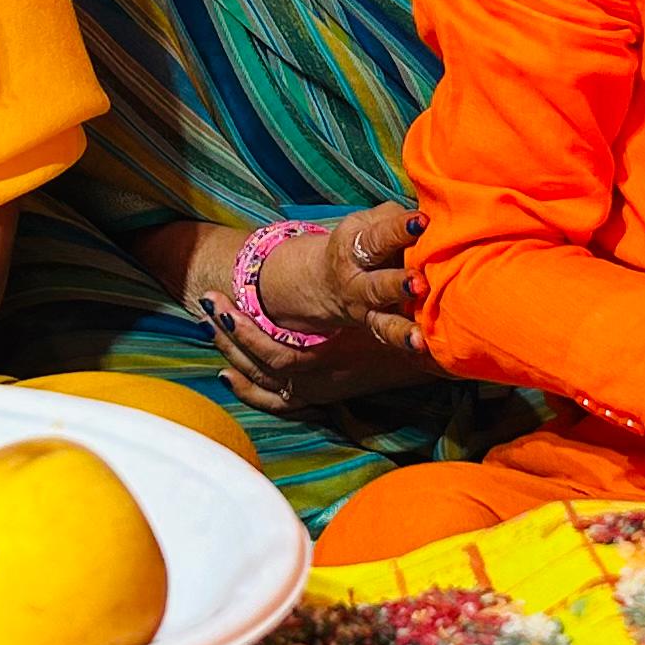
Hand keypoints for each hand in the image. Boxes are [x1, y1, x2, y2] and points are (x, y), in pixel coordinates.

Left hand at [205, 288, 440, 412]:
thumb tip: (335, 243)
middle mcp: (314, 382)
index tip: (218, 303)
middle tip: (208, 307)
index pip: (267, 349)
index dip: (239, 329)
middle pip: (256, 363)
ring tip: (211, 332)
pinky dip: (249, 390)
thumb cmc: (410, 324)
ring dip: (232, 357)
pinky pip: (275, 402)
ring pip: (260, 381)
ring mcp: (316, 392)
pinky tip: (229, 377)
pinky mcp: (322, 397)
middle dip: (228, 335)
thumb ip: (354, 274)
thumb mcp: (378, 296)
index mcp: (323, 359)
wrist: (435, 357)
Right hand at [253, 204, 422, 351]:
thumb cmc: (362, 242)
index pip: (376, 237)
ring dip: (401, 327)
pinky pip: (387, 337)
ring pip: (381, 319)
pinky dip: (404, 342)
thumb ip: (394, 217)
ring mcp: (364, 308)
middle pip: (376, 284)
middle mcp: (356, 281)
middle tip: (419, 283)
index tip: (422, 222)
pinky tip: (423, 346)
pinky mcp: (374, 326)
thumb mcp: (368, 222)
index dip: (398, 229)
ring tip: (419, 334)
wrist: (324, 281)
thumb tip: (432, 210)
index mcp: (353, 246)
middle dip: (397, 284)